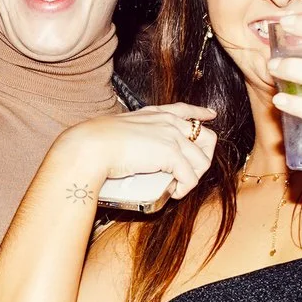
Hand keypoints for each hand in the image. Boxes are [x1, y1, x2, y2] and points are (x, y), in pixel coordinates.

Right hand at [53, 104, 217, 203]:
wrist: (91, 146)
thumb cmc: (96, 142)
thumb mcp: (119, 131)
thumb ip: (132, 137)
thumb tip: (132, 153)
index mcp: (155, 114)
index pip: (185, 109)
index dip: (201, 114)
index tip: (210, 116)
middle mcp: (168, 122)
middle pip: (207, 137)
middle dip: (204, 158)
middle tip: (191, 172)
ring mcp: (172, 137)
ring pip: (203, 161)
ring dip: (193, 177)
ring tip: (177, 185)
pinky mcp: (171, 154)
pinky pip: (191, 177)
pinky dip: (184, 189)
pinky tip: (173, 192)